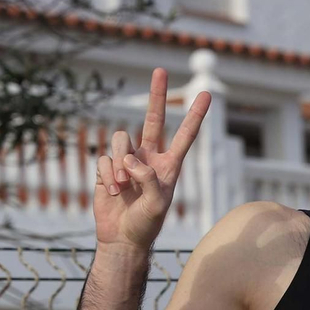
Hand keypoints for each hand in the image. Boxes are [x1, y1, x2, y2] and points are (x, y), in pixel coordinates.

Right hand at [93, 68, 211, 251]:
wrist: (122, 239)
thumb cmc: (146, 225)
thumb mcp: (156, 205)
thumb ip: (148, 179)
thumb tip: (132, 159)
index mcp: (169, 166)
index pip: (185, 136)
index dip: (195, 115)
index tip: (206, 94)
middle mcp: (149, 158)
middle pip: (153, 120)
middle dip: (157, 95)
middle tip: (160, 70)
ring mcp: (127, 161)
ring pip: (120, 140)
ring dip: (119, 163)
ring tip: (123, 187)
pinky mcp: (106, 167)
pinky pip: (104, 158)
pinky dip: (107, 174)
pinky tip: (114, 192)